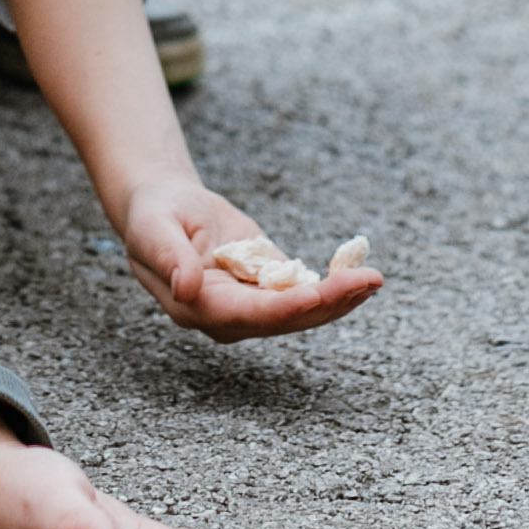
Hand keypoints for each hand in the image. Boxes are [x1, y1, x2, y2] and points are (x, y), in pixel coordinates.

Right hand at [119, 178, 385, 339]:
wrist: (165, 210)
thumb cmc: (153, 217)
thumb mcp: (153, 229)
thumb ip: (169, 259)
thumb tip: (186, 289)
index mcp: (196, 307)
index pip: (247, 313)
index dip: (283, 306)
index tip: (317, 294)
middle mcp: (228, 316)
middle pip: (284, 318)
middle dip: (328, 302)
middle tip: (368, 280)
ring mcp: (251, 305)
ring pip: (301, 311)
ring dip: (340, 298)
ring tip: (374, 279)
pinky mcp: (268, 288)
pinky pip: (305, 293)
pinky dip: (335, 286)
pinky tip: (363, 274)